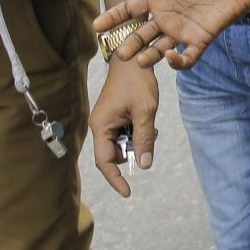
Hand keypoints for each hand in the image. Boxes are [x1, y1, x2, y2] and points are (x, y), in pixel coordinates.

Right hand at [88, 59, 158, 197]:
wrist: (132, 57)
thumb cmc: (137, 81)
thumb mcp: (145, 111)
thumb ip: (144, 139)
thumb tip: (144, 165)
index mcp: (101, 126)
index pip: (105, 162)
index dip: (116, 179)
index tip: (128, 192)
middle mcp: (99, 126)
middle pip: (114, 154)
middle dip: (133, 152)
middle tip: (151, 136)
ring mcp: (105, 121)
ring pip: (121, 144)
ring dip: (136, 141)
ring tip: (150, 125)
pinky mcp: (113, 117)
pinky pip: (123, 133)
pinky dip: (136, 132)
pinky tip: (147, 121)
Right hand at [93, 0, 249, 70]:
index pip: (131, 10)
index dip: (113, 18)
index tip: (97, 26)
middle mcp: (169, 15)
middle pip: (142, 34)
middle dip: (128, 43)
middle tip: (118, 52)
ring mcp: (185, 28)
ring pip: (160, 49)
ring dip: (148, 56)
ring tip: (137, 60)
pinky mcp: (203, 37)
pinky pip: (188, 56)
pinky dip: (178, 60)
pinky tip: (169, 55)